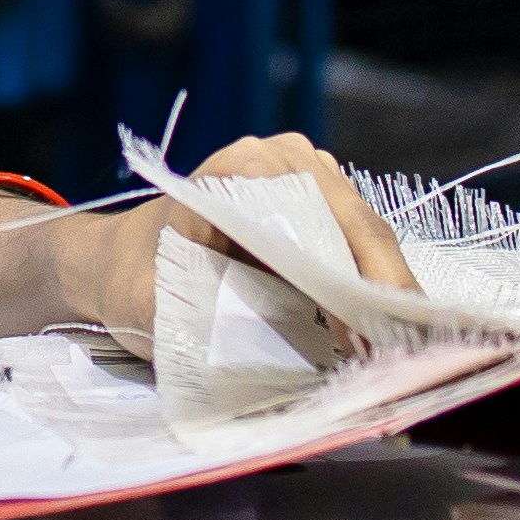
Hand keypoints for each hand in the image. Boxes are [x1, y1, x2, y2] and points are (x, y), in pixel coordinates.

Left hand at [0, 133, 411, 345]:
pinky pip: (353, 250)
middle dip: (386, 295)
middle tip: (408, 360)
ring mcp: (305, 178)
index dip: (359, 280)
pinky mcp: (312, 208)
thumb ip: (195, 313)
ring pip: (364, 240)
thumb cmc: (130, 281)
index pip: (325, 219)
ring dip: (384, 297)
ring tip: (402, 357)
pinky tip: (380, 339)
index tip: (377, 337)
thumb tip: (261, 344)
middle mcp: (284, 158)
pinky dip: (367, 293)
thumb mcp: (150, 303)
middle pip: (357, 228)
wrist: (111, 265)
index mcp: (245, 166)